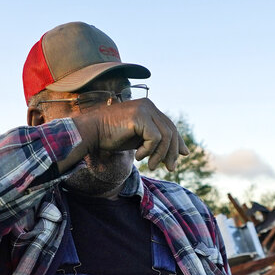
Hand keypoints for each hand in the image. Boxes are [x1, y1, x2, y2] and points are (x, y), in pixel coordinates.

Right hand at [68, 99, 189, 170]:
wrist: (91, 133)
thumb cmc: (111, 137)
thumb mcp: (138, 140)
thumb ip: (154, 142)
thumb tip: (178, 153)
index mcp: (148, 108)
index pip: (170, 126)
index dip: (178, 142)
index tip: (182, 155)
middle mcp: (148, 106)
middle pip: (171, 131)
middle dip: (172, 152)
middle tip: (170, 168)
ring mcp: (144, 109)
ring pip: (165, 136)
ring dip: (159, 155)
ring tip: (150, 166)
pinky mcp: (139, 116)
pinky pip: (154, 138)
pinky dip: (148, 151)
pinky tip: (138, 157)